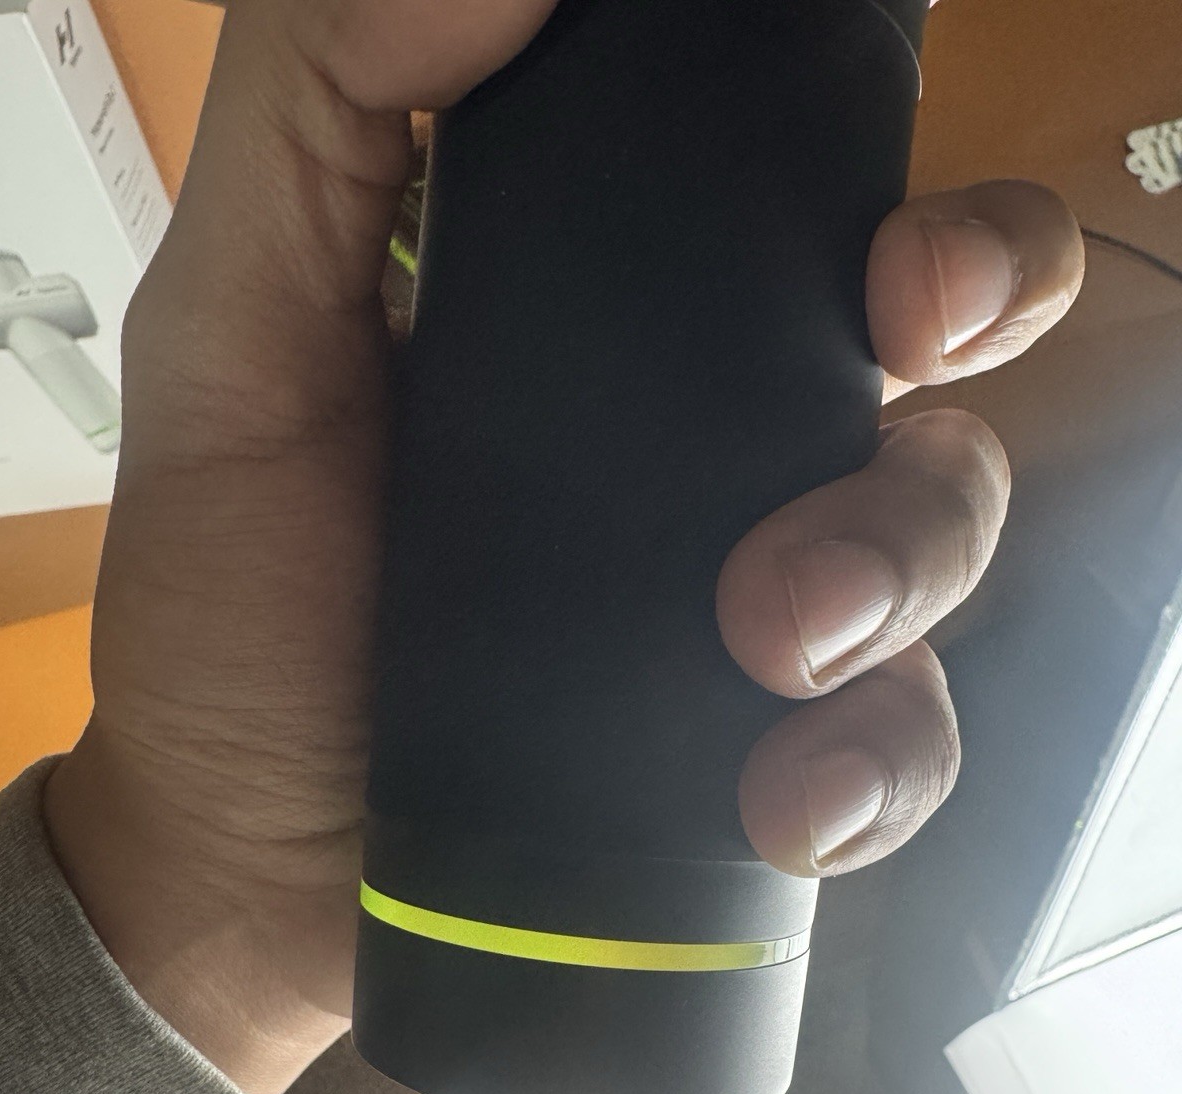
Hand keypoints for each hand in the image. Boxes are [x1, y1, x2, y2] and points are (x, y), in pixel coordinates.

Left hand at [45, 0, 1082, 1093]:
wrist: (243, 867)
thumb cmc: (235, 615)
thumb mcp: (235, 338)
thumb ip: (326, 115)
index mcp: (618, 337)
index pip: (812, 222)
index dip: (896, 199)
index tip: (878, 235)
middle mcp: (716, 462)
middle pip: (936, 355)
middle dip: (969, 322)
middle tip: (891, 357)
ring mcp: (758, 618)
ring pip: (941, 540)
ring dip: (901, 566)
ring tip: (775, 635)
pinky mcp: (764, 765)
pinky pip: (896, 747)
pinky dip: (872, 766)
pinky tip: (786, 794)